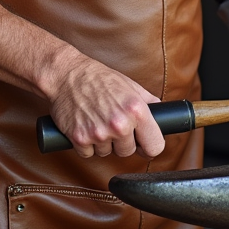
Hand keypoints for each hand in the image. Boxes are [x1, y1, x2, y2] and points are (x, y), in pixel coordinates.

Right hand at [46, 56, 165, 159]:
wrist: (67, 75)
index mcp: (137, 110)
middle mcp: (120, 124)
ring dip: (103, 143)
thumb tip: (162, 115)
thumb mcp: (131, 85)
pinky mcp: (80, 139)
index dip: (148, 146)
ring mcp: (99, 133)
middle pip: (128, 152)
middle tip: (112, 124)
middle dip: (122, 142)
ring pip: (107, 153)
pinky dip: (86, 145)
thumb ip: (149, 102)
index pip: (154, 146)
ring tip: (97, 121)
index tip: (143, 144)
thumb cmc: (98, 78)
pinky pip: (88, 154)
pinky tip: (85, 127)